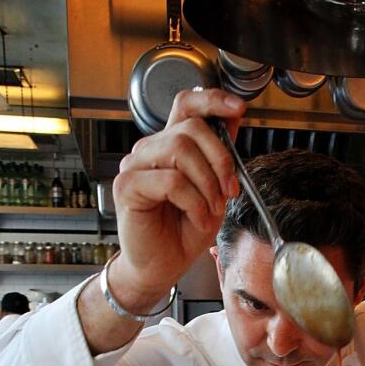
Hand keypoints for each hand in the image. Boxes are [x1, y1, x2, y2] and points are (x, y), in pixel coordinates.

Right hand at [108, 88, 245, 309]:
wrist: (163, 265)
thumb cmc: (183, 231)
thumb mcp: (215, 190)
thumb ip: (220, 156)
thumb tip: (234, 119)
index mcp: (170, 144)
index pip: (186, 104)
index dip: (211, 100)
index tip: (237, 108)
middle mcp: (150, 149)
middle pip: (190, 128)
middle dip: (220, 159)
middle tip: (230, 191)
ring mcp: (135, 166)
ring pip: (179, 150)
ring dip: (207, 183)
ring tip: (212, 209)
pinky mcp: (127, 186)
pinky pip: (170, 181)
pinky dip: (193, 202)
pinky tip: (197, 217)